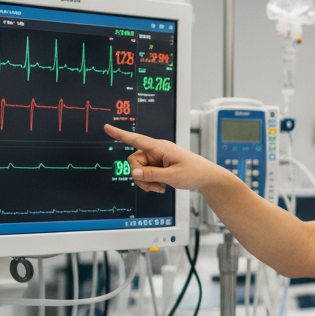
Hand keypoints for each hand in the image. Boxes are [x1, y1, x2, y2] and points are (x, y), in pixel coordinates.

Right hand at [104, 125, 222, 193]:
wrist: (207, 177)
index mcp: (160, 148)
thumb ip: (152, 175)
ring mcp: (157, 158)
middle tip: (153, 187)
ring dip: (146, 181)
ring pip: (139, 170)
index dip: (120, 134)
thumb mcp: (172, 176)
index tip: (107, 127)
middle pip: (134, 161)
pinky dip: (151, 182)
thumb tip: (133, 173)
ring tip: (160, 187)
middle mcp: (157, 151)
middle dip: (140, 176)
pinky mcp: (159, 165)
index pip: (136, 139)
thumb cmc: (195, 172)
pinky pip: (146, 174)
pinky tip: (162, 186)